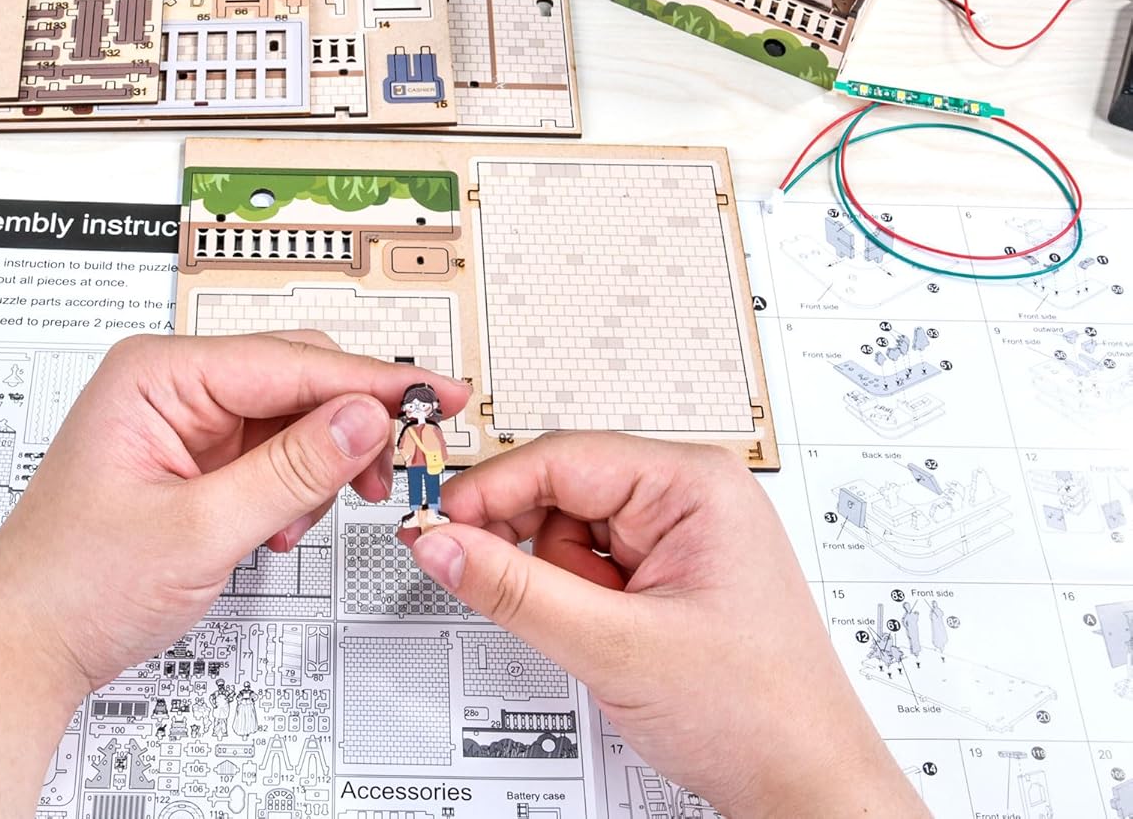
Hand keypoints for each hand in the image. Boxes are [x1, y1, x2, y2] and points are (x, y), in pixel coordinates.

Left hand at [0, 330, 467, 690]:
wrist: (25, 650)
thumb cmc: (73, 585)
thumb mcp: (198, 530)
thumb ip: (290, 470)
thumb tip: (362, 416)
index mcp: (158, 374)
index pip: (289, 361)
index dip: (370, 380)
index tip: (431, 393)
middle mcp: (171, 385)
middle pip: (296, 378)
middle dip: (347, 426)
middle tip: (391, 467)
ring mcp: (184, 421)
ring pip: (292, 416)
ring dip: (319, 464)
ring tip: (307, 517)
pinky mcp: (194, 457)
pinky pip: (271, 452)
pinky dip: (294, 487)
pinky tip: (282, 524)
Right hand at [408, 435, 927, 818]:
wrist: (808, 791)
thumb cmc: (759, 715)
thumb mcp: (615, 647)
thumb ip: (515, 591)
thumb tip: (443, 542)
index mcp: (694, 483)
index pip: (563, 457)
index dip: (493, 491)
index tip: (436, 521)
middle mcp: (689, 497)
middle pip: (561, 492)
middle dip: (537, 553)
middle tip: (514, 596)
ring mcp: (680, 538)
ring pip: (568, 535)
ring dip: (563, 588)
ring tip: (607, 639)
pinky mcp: (668, 575)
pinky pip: (591, 570)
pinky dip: (580, 606)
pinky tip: (612, 642)